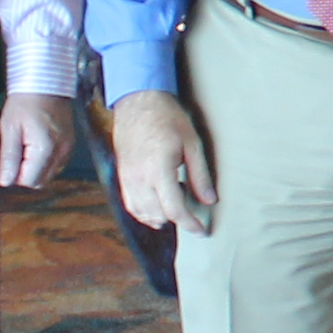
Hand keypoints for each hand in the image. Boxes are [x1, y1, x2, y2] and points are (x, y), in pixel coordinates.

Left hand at [0, 90, 71, 190]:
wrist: (46, 80)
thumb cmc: (25, 101)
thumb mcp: (9, 128)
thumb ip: (9, 157)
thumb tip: (5, 181)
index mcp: (45, 150)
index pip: (29, 181)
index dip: (16, 174)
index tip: (10, 158)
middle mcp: (61, 152)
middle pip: (42, 181)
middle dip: (27, 173)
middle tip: (17, 152)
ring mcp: (68, 148)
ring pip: (50, 173)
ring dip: (37, 167)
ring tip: (27, 145)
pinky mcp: (71, 142)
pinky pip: (57, 162)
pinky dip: (46, 159)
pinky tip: (38, 142)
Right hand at [111, 88, 215, 235]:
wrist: (138, 101)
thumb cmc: (167, 117)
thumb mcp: (192, 143)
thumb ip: (200, 175)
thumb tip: (210, 201)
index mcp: (158, 169)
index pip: (174, 209)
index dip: (190, 224)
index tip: (202, 231)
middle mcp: (139, 177)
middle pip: (158, 215)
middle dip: (178, 221)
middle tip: (194, 214)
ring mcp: (127, 178)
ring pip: (142, 213)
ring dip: (161, 218)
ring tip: (177, 204)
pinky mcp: (122, 175)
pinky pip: (130, 204)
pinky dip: (144, 212)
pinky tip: (158, 205)